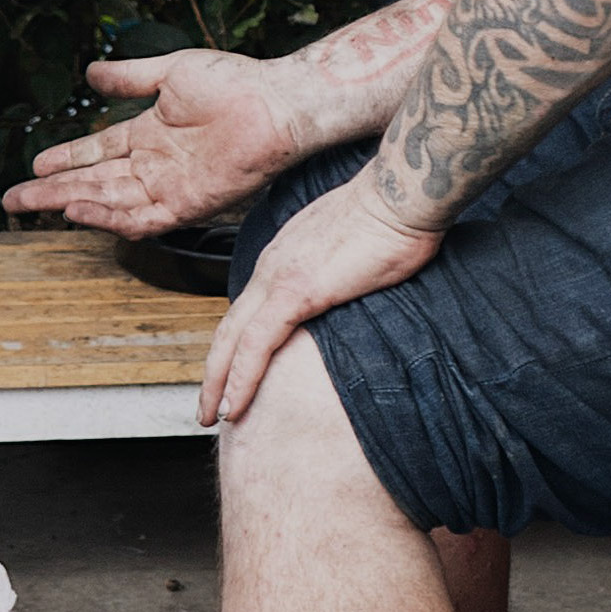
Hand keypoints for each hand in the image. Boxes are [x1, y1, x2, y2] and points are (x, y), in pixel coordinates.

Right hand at [3, 49, 305, 238]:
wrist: (276, 101)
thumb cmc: (235, 82)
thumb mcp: (170, 72)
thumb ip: (128, 77)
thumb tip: (90, 73)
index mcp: (149, 134)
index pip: (96, 152)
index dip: (64, 159)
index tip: (33, 163)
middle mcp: (155, 165)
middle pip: (93, 183)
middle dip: (51, 191)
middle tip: (14, 199)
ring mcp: (170, 187)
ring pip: (109, 203)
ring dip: (72, 204)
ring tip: (37, 203)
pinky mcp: (188, 205)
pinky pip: (142, 219)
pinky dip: (108, 218)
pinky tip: (78, 211)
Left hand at [196, 164, 439, 426]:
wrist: (402, 194)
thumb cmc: (393, 219)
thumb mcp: (352, 249)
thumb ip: (337, 274)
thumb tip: (344, 294)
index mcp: (283, 256)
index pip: (247, 310)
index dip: (233, 347)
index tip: (230, 375)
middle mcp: (271, 266)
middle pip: (229, 328)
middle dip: (214, 372)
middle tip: (208, 407)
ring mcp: (279, 278)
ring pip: (233, 341)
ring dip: (219, 384)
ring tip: (213, 417)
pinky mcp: (296, 291)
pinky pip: (256, 344)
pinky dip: (241, 378)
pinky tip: (234, 405)